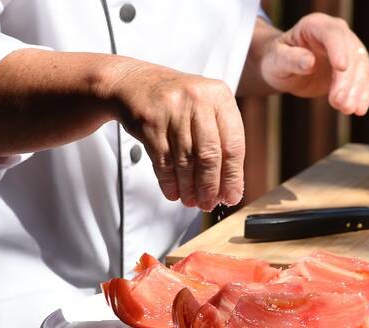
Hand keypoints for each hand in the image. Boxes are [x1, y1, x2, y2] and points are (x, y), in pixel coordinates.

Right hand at [108, 61, 244, 210]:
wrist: (135, 83)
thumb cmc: (178, 102)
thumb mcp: (206, 108)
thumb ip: (222, 140)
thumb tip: (231, 187)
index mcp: (220, 96)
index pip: (234, 144)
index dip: (233, 176)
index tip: (231, 196)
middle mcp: (198, 99)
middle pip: (209, 155)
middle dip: (210, 186)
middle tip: (209, 204)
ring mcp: (172, 110)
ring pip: (185, 161)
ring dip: (189, 188)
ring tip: (192, 201)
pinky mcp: (150, 121)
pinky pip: (163, 161)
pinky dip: (169, 181)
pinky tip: (174, 192)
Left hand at [259, 13, 368, 114]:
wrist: (285, 69)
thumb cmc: (277, 61)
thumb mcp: (277, 61)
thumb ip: (291, 60)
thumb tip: (309, 62)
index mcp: (315, 25)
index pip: (332, 34)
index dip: (338, 50)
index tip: (341, 68)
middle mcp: (336, 33)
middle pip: (351, 53)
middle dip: (348, 79)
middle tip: (339, 103)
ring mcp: (348, 50)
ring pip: (362, 67)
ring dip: (357, 90)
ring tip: (347, 109)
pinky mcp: (353, 68)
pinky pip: (364, 79)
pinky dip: (364, 95)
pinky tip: (359, 109)